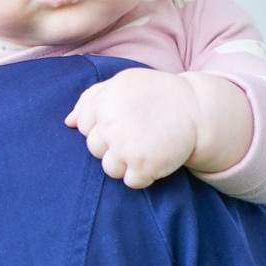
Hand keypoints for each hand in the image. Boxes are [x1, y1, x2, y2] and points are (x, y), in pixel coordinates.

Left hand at [65, 68, 199, 187]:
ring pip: (109, 168)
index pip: (83, 127)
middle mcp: (111, 123)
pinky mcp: (143, 165)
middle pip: (94, 149)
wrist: (197, 108)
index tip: (123, 122)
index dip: (102, 128)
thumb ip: (91, 99)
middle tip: (137, 135)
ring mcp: (126, 145)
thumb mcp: (122, 84)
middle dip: (112, 146)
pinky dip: (143, 175)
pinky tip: (155, 158)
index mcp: (104, 101)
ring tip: (145, 147)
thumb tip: (68, 122)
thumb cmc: (155, 94)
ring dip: (126, 163)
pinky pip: (131, 181)